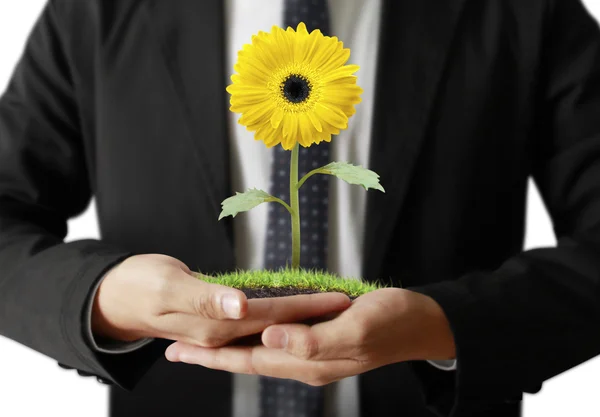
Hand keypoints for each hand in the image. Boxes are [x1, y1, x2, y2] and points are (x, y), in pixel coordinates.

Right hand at [92, 254, 351, 347]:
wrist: (112, 296)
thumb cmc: (137, 285)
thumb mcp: (168, 288)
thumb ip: (207, 300)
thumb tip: (241, 307)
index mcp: (215, 326)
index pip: (275, 317)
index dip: (307, 308)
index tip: (339, 299)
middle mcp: (222, 332)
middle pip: (278, 325)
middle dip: (311, 315)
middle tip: (345, 303)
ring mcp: (218, 329)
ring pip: (268, 326)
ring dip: (296, 317)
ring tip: (325, 309)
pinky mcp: (214, 319)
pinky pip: (251, 321)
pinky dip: (272, 315)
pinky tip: (284, 313)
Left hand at [164, 288, 454, 385]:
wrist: (421, 323)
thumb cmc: (393, 322)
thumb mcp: (355, 328)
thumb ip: (312, 339)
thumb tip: (268, 338)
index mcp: (310, 361)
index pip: (250, 359)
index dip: (214, 355)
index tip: (180, 349)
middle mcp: (307, 363)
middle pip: (249, 360)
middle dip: (212, 355)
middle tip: (177, 348)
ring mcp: (316, 354)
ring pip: (261, 353)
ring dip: (229, 348)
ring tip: (203, 343)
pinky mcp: (323, 341)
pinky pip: (278, 343)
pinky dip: (254, 338)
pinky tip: (250, 332)